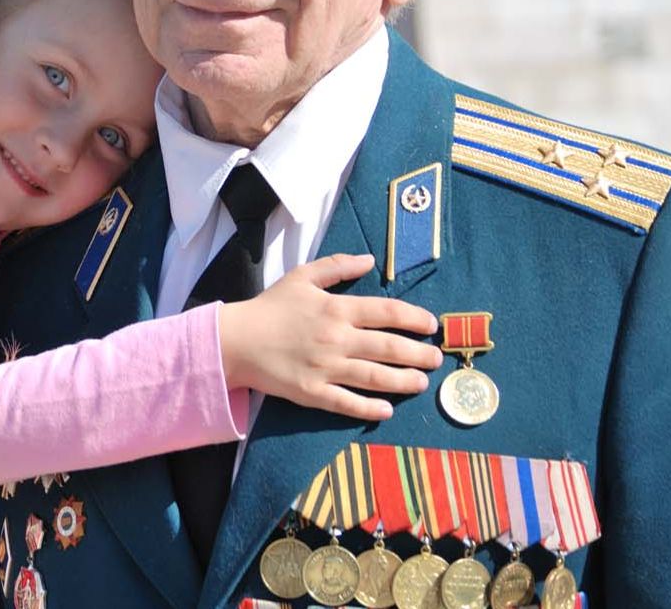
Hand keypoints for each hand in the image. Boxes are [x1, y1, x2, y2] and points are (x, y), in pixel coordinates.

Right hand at [217, 253, 441, 421]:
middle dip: (419, 354)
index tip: (430, 325)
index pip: (387, 312)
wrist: (234, 340)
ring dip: (405, 381)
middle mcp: (336, 338)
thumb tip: (369, 260)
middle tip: (435, 359)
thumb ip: (337, 266)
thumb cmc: (269, 307)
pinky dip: (370, 408)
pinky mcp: (312, 393)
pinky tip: (387, 410)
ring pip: (376, 377)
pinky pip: (347, 403)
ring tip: (421, 383)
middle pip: (390, 347)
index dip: (414, 318)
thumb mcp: (301, 276)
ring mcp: (325, 368)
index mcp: (336, 308)